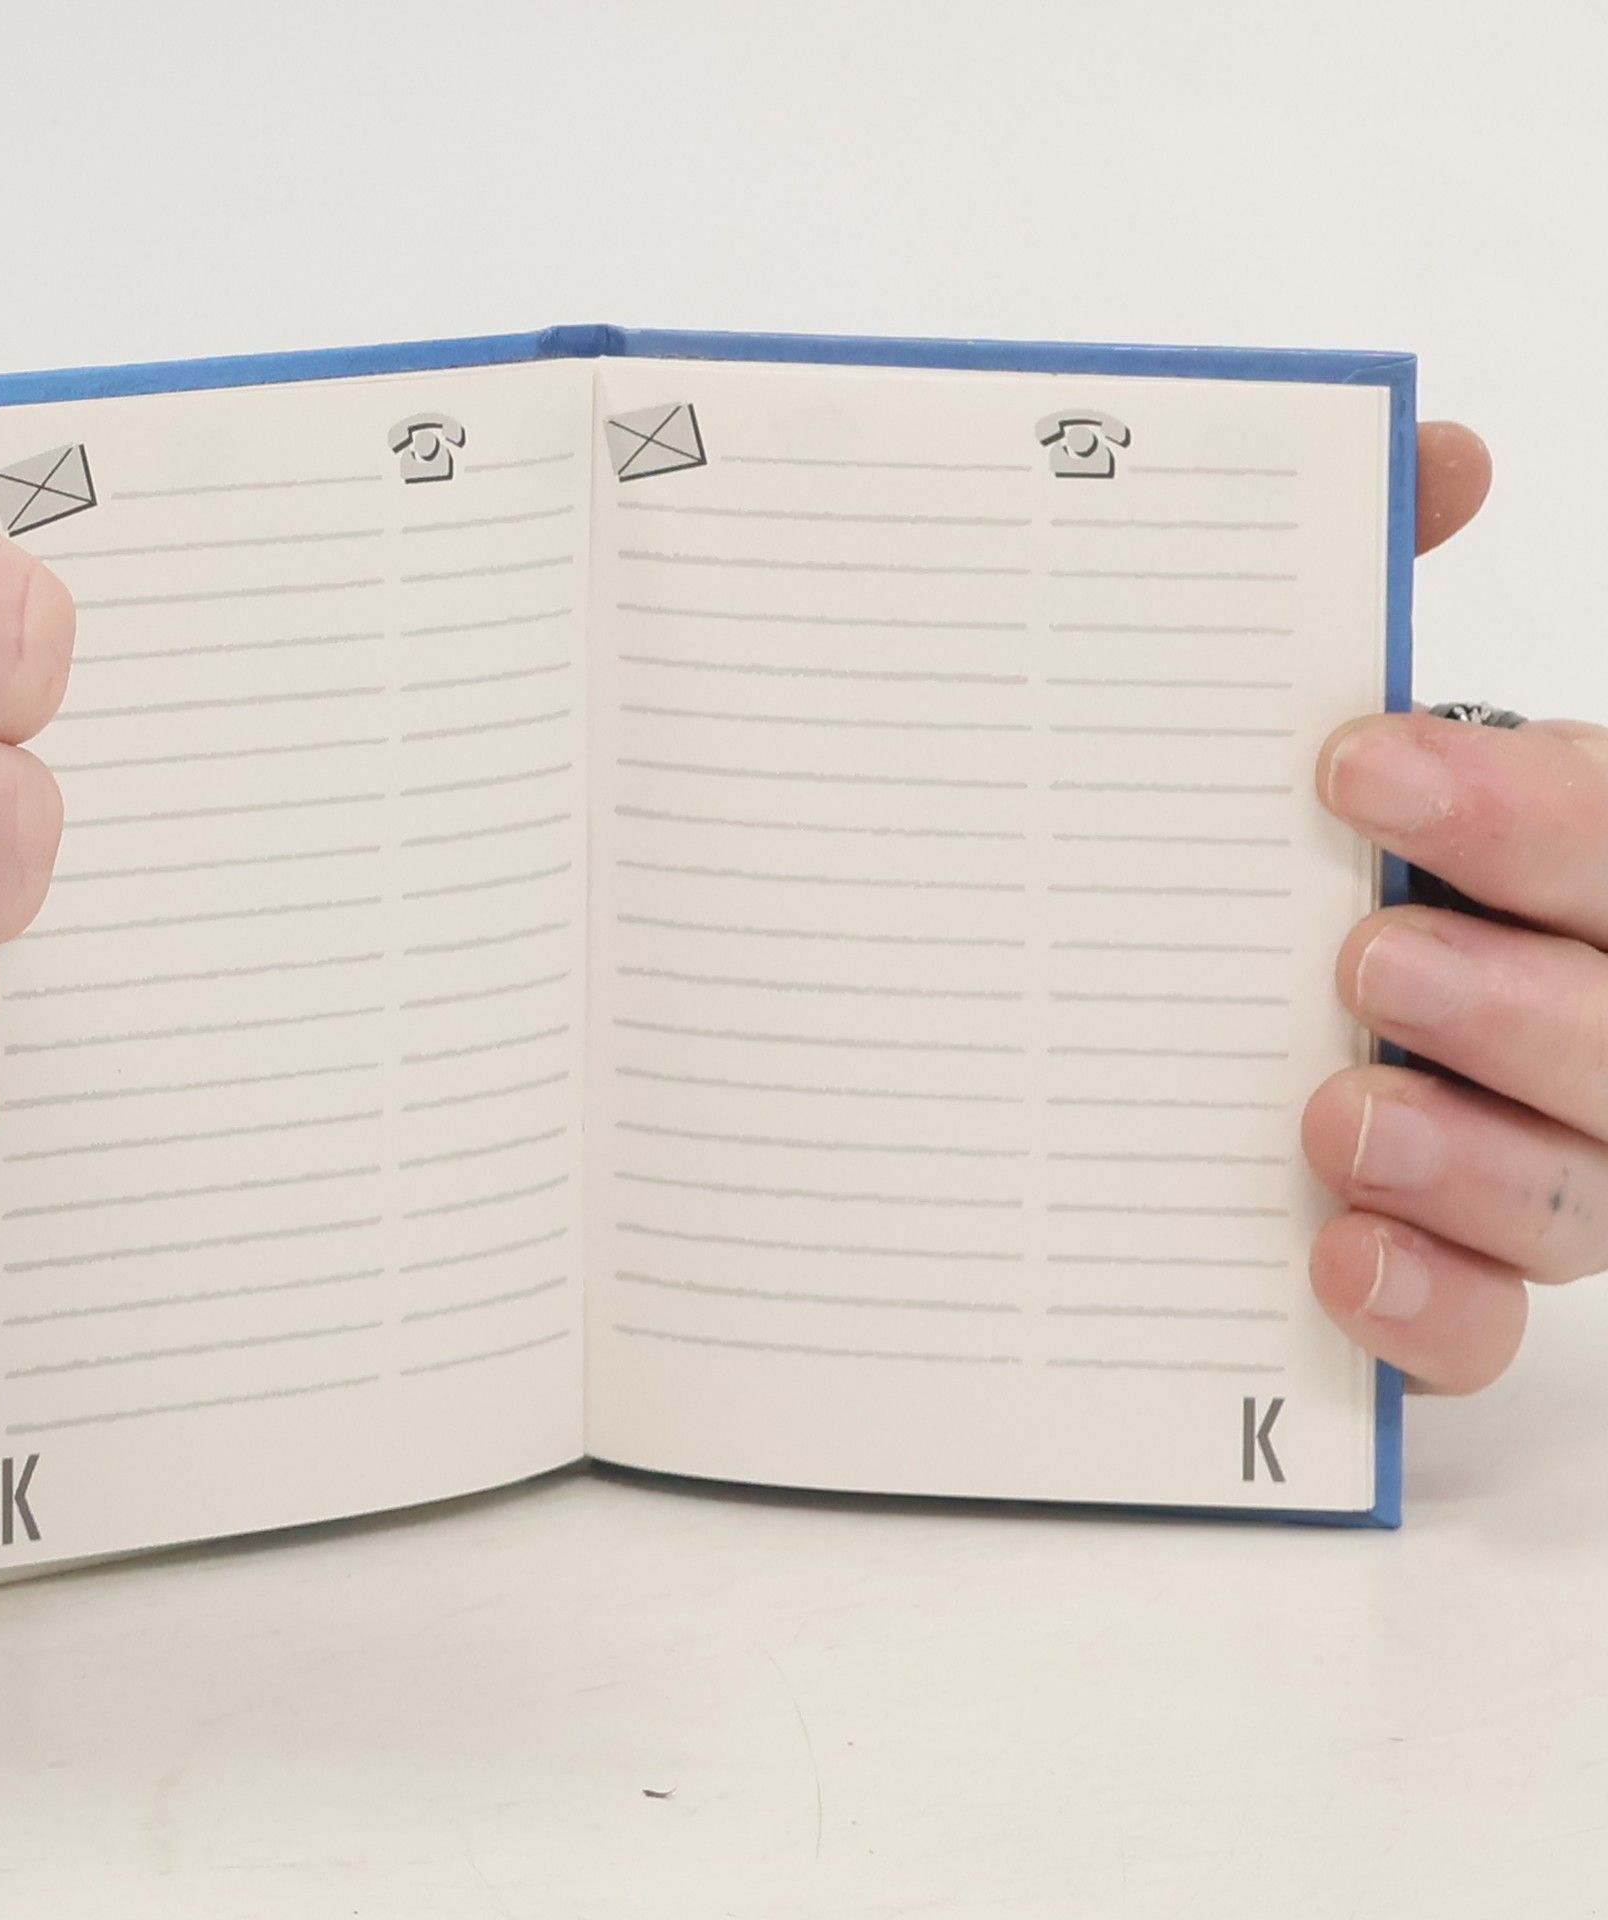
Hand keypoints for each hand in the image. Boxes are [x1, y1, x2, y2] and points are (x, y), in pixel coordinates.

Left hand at [1304, 420, 1607, 1390]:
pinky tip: (1334, 1259)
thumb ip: (1362, 597)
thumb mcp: (1282, 728)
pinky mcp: (1443, 1275)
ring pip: (1586, 1194)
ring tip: (1339, 1118)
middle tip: (1362, 960)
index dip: (1535, 813)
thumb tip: (1433, 450)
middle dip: (1519, 995)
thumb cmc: (1250, 848)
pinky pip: (1488, 1329)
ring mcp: (1525, 1162)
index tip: (1359, 767)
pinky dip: (1428, 1303)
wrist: (1126, 974)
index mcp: (1548, 865)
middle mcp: (1569, 1016)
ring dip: (1476, 1157)